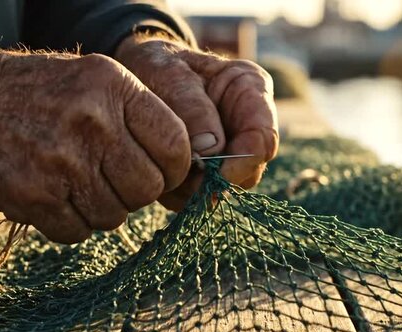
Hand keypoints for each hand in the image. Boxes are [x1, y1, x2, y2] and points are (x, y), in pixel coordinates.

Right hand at [0, 50, 190, 242]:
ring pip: (116, 215)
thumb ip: (142, 115)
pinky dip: (73, 223)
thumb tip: (188, 164)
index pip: (176, 144)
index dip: (177, 166)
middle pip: (148, 188)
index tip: (166, 171)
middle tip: (116, 177)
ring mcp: (63, 163)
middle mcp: (92, 123)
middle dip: (138, 190)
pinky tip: (58, 196)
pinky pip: (80, 232)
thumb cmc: (41, 94)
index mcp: (114, 88)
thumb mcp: (96, 80)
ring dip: (104, 207)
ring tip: (81, 181)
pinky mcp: (36, 198)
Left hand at [115, 36, 278, 209]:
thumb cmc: (156, 65)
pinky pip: (198, 197)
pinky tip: (159, 171)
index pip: (264, 138)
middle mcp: (246, 125)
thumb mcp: (169, 74)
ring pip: (223, 189)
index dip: (242, 161)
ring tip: (163, 166)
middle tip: (179, 172)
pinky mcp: (207, 171)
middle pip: (248, 171)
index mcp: (250, 91)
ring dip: (193, 189)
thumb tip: (209, 151)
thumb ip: (192, 108)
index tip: (212, 172)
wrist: (138, 73)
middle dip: (214, 179)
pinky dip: (178, 193)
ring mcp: (228, 151)